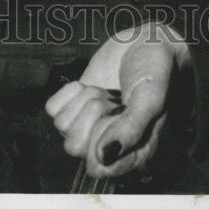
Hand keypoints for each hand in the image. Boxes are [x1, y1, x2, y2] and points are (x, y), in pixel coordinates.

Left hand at [45, 21, 189, 179]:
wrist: (144, 41)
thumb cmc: (155, 72)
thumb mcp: (150, 98)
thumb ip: (130, 129)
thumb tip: (102, 157)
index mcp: (132, 153)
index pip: (98, 167)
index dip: (100, 140)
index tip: (117, 113)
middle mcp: (108, 146)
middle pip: (74, 146)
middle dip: (92, 114)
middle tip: (113, 99)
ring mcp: (87, 126)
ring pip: (62, 126)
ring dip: (84, 100)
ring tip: (106, 92)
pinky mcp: (73, 106)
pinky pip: (53, 109)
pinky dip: (69, 92)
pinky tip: (89, 86)